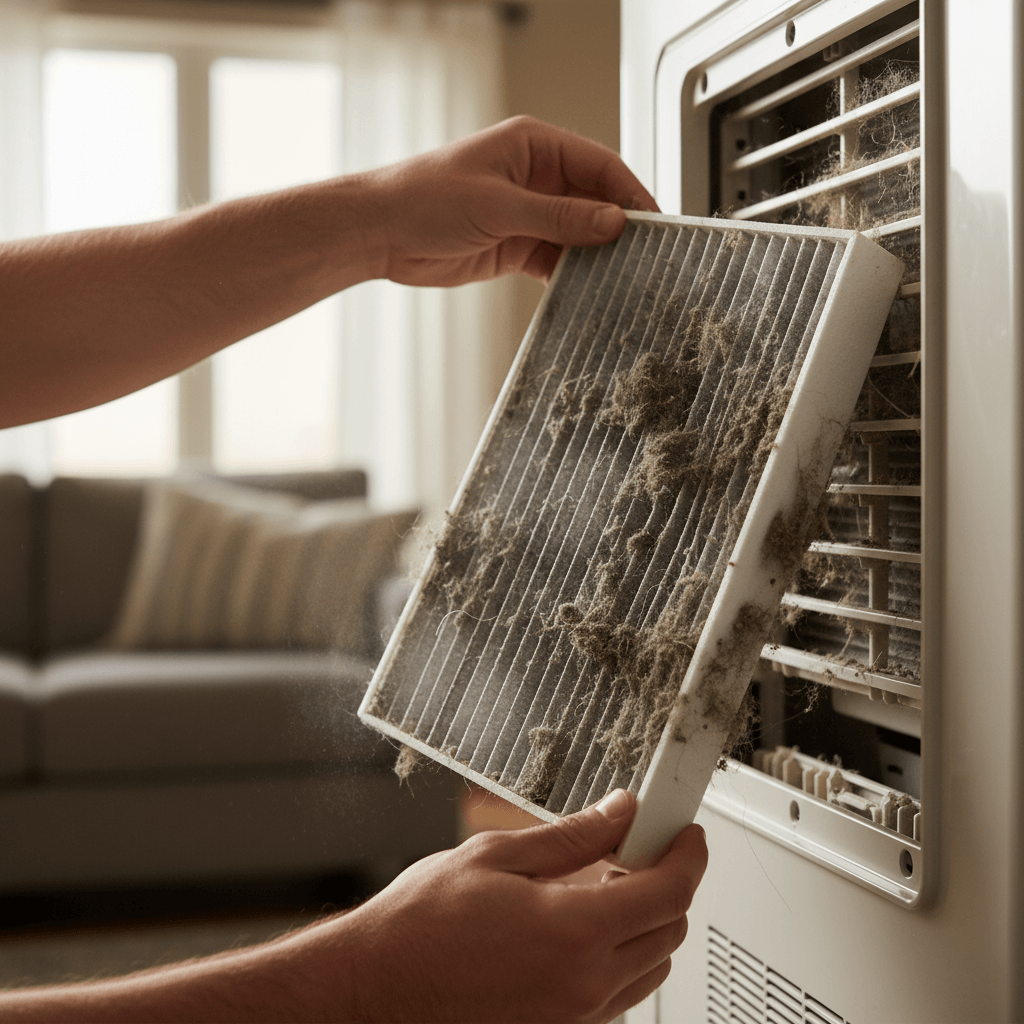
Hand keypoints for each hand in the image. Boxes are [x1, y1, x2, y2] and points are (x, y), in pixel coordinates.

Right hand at [318, 789, 706, 1022]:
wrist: (371, 994)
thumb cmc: (419, 926)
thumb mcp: (496, 856)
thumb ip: (572, 836)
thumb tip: (620, 812)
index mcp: (574, 931)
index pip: (669, 892)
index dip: (688, 856)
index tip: (686, 834)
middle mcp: (584, 985)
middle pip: (669, 932)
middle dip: (669, 885)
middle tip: (638, 850)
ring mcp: (572, 1020)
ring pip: (648, 969)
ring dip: (646, 923)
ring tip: (606, 886)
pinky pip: (615, 998)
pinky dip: (618, 958)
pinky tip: (580, 929)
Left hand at [365, 115, 658, 287]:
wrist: (381, 233)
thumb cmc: (423, 198)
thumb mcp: (499, 205)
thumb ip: (558, 216)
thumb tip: (612, 221)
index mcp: (534, 146)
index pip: (599, 165)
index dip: (630, 193)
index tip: (654, 222)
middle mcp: (535, 177)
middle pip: (594, 201)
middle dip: (617, 228)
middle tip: (645, 256)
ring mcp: (527, 214)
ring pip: (578, 234)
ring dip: (596, 256)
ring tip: (621, 278)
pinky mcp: (516, 246)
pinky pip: (556, 260)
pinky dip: (572, 275)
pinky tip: (588, 290)